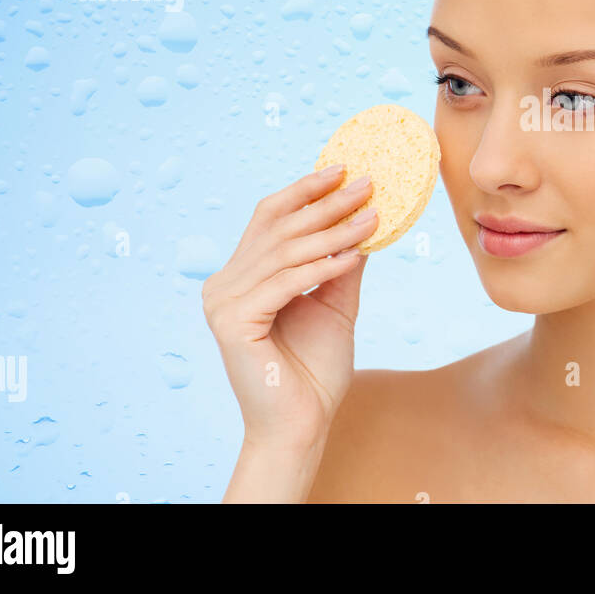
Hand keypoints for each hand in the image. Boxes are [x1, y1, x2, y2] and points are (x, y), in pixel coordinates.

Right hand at [202, 164, 377, 450]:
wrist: (302, 424)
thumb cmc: (315, 371)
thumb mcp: (334, 304)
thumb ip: (340, 264)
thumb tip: (363, 220)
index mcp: (241, 277)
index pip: (269, 218)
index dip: (304, 191)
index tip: (343, 169)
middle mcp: (224, 284)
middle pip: (279, 230)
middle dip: (327, 204)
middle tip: (368, 185)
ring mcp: (223, 303)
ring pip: (285, 253)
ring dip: (333, 232)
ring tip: (371, 216)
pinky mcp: (232, 322)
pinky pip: (285, 283)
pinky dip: (322, 266)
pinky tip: (354, 254)